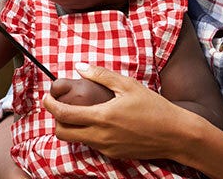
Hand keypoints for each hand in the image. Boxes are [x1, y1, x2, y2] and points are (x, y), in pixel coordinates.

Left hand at [42, 63, 194, 160]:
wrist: (175, 135)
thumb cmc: (154, 107)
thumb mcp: (128, 85)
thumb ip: (101, 74)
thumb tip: (80, 67)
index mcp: (102, 116)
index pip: (64, 115)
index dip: (50, 106)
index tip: (46, 97)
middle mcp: (100, 136)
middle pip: (62, 133)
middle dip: (56, 120)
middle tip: (60, 106)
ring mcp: (106, 148)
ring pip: (76, 140)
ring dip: (71, 127)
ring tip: (80, 111)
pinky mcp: (114, 154)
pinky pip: (92, 144)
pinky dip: (87, 133)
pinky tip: (99, 121)